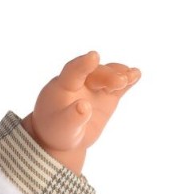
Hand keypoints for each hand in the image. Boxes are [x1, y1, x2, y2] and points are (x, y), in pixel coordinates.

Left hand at [23, 50, 140, 172]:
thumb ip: (72, 118)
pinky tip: (136, 74)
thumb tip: (84, 106)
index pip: (72, 72)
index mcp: (61, 88)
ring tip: (132, 75)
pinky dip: (128, 80)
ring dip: (120, 74)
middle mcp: (78, 83)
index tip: (94, 56)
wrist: (63, 137)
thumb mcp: (62, 128)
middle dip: (108, 75)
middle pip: (95, 74)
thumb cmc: (57, 131)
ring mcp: (93, 88)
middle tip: (120, 82)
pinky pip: (118, 86)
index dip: (82, 64)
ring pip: (108, 76)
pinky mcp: (106, 95)